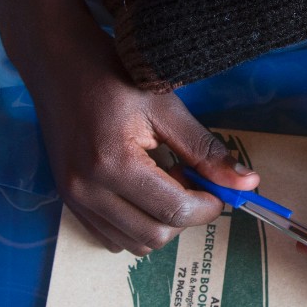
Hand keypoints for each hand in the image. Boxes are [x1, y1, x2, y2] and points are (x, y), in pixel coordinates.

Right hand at [29, 26, 259, 255]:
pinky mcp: (67, 200)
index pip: (173, 210)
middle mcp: (87, 190)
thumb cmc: (114, 75)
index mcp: (113, 164)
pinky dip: (135, 224)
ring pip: (133, 243)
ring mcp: (72, 199)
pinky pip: (110, 236)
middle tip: (188, 178)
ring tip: (162, 181)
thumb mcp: (166, 107)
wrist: (59, 63)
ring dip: (160, 222)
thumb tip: (247, 183)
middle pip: (154, 235)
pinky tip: (142, 190)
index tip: (219, 190)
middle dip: (184, 216)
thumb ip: (205, 150)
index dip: (207, 206)